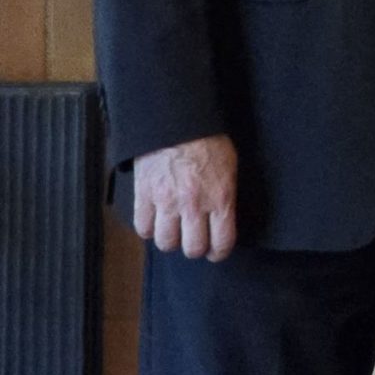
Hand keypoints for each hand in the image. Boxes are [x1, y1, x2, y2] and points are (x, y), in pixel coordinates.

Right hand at [132, 135, 237, 260]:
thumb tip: (225, 218)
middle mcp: (194, 205)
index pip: (222, 242)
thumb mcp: (230, 168)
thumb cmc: (208, 141)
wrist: (177, 122)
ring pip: (166, 243)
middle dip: (195, 248)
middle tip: (195, 240)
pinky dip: (149, 229)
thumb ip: (226, 196)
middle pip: (192, 248)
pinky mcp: (144, 196)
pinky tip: (156, 221)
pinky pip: (143, 228)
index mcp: (221, 198)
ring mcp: (167, 202)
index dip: (219, 252)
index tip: (216, 251)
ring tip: (175, 230)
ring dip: (171, 240)